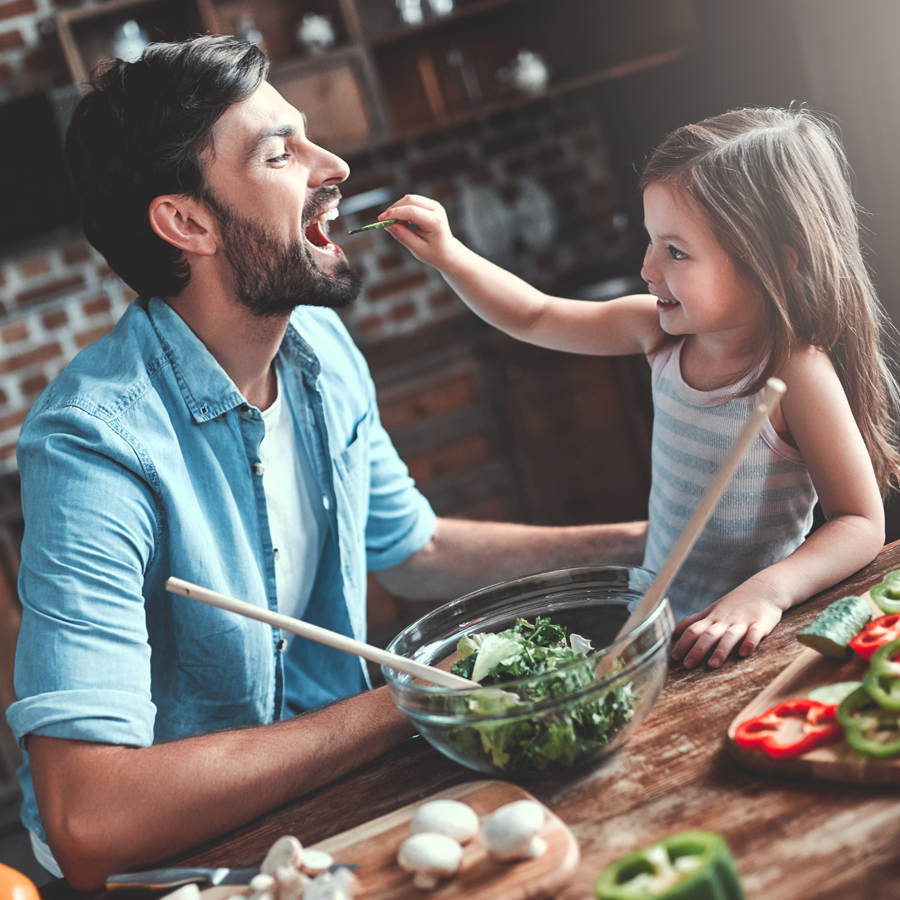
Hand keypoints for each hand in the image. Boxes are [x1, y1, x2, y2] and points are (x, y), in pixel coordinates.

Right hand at [378, 195, 461, 269]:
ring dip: (398, 209)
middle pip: (409, 200)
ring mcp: (434, 205)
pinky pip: (412, 202)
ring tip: (397, 226)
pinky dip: (403, 210)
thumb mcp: (417, 248)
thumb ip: (402, 235)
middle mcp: (436, 209)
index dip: (394, 214)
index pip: (411, 211)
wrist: (448, 252)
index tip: (380, 219)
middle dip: (394, 209)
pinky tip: (403, 223)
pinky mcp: (430, 205)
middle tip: (383, 221)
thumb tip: (386, 224)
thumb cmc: (433, 253)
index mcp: (436, 222)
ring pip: (409, 199)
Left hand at [671, 578, 787, 668]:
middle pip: (708, 634)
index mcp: (712, 619)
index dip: (683, 643)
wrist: (764, 588)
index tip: (674, 657)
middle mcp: (725, 621)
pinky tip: (744, 653)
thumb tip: (673, 632)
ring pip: (729, 636)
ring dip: (721, 650)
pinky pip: (755, 633)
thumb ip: (694, 621)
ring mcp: (743, 622)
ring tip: (712, 664)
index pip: (693, 630)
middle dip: (697, 650)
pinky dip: (750, 642)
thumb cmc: (734, 603)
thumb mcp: (712, 610)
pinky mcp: (761, 623)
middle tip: (687, 665)